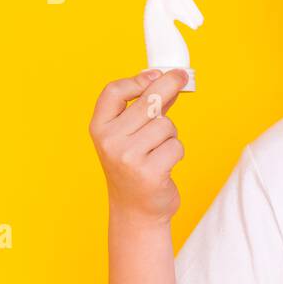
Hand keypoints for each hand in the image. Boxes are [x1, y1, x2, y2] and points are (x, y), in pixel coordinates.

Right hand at [89, 68, 191, 225]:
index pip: (113, 92)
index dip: (136, 80)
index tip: (156, 73)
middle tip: (183, 77)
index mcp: (99, 128)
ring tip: (160, 151)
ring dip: (171, 135)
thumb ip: (145, 108)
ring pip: (166, 125)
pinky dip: (176, 152)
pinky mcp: (148, 172)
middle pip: (147, 101)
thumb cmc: (135, 167)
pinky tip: (165, 165)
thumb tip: (165, 78)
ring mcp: (127, 157)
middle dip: (169, 86)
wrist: (136, 210)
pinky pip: (176, 146)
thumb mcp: (130, 136)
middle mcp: (109, 141)